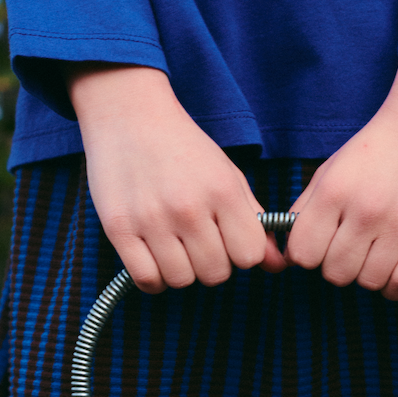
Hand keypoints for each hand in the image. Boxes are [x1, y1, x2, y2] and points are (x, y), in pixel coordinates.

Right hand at [68, 64, 285, 291]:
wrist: (128, 116)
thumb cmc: (183, 149)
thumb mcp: (228, 176)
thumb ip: (255, 222)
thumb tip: (278, 266)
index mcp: (222, 191)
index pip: (249, 256)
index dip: (241, 252)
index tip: (228, 238)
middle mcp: (189, 207)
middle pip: (215, 274)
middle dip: (212, 263)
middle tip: (198, 241)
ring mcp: (151, 219)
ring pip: (181, 281)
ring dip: (181, 271)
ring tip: (174, 246)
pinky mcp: (119, 228)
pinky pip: (146, 279)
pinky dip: (154, 278)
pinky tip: (155, 258)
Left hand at [285, 43, 397, 300]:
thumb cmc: (379, 145)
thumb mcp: (332, 168)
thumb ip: (307, 208)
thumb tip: (289, 250)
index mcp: (333, 192)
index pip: (302, 255)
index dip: (308, 256)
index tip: (320, 246)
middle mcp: (365, 210)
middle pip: (335, 274)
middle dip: (339, 266)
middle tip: (352, 247)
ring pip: (368, 282)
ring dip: (369, 274)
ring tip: (376, 252)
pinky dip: (395, 286)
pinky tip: (395, 268)